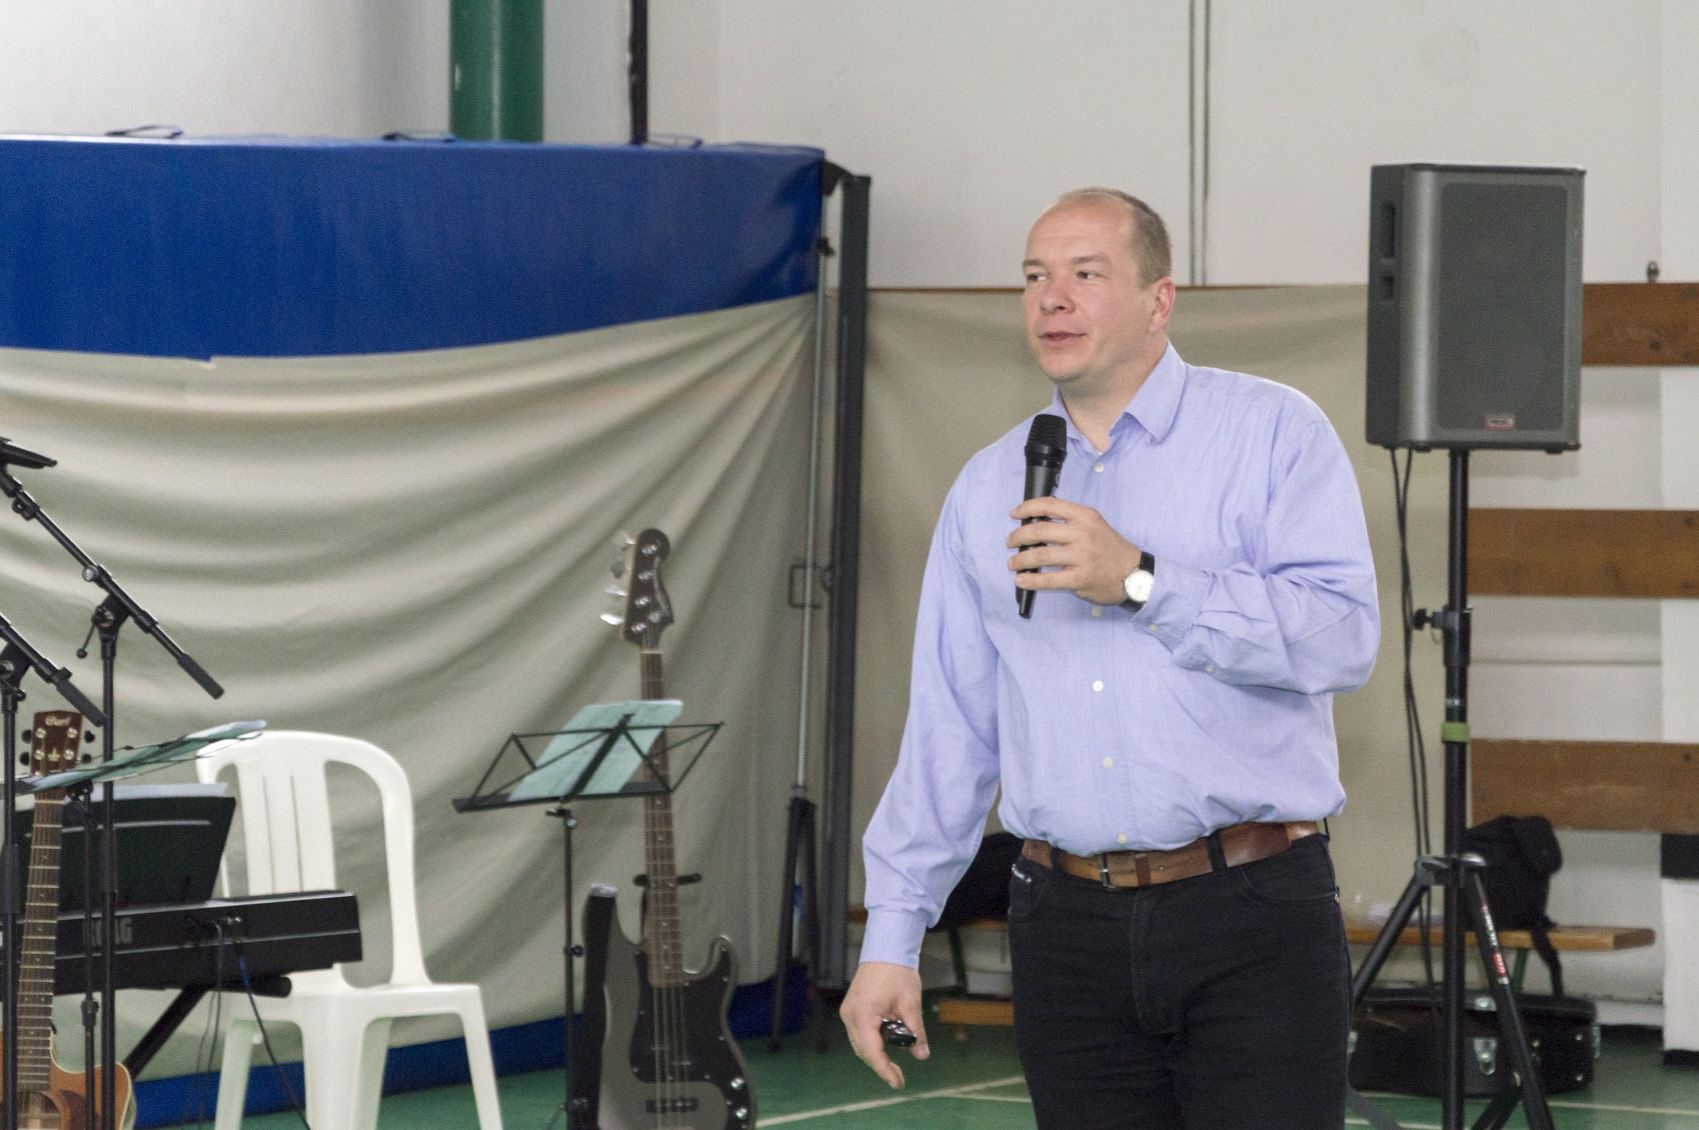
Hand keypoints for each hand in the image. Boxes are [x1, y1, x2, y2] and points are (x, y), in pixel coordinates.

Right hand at [839, 961, 928, 1087]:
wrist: (885, 949)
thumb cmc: (898, 973)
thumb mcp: (911, 1003)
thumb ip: (916, 1031)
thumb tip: (922, 1054)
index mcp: (864, 1014)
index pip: (872, 1051)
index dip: (885, 1070)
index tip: (897, 1083)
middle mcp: (851, 1015)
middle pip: (863, 1051)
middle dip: (881, 1065)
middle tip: (899, 1077)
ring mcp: (848, 1012)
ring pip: (860, 1044)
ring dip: (876, 1054)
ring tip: (894, 1063)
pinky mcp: (851, 1009)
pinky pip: (859, 1033)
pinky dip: (872, 1042)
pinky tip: (886, 1043)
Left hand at [1007, 497, 1143, 605]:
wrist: (1134, 573)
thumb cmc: (1110, 549)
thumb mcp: (1095, 525)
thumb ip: (1070, 522)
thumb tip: (1035, 525)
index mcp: (1085, 516)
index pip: (1050, 505)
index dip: (1027, 507)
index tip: (1015, 514)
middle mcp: (1083, 534)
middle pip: (1040, 530)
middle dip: (1018, 536)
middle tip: (1010, 542)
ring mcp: (1081, 556)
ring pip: (1040, 555)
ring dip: (1020, 560)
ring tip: (1013, 563)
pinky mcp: (1080, 578)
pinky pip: (1048, 579)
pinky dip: (1030, 580)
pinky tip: (1021, 580)